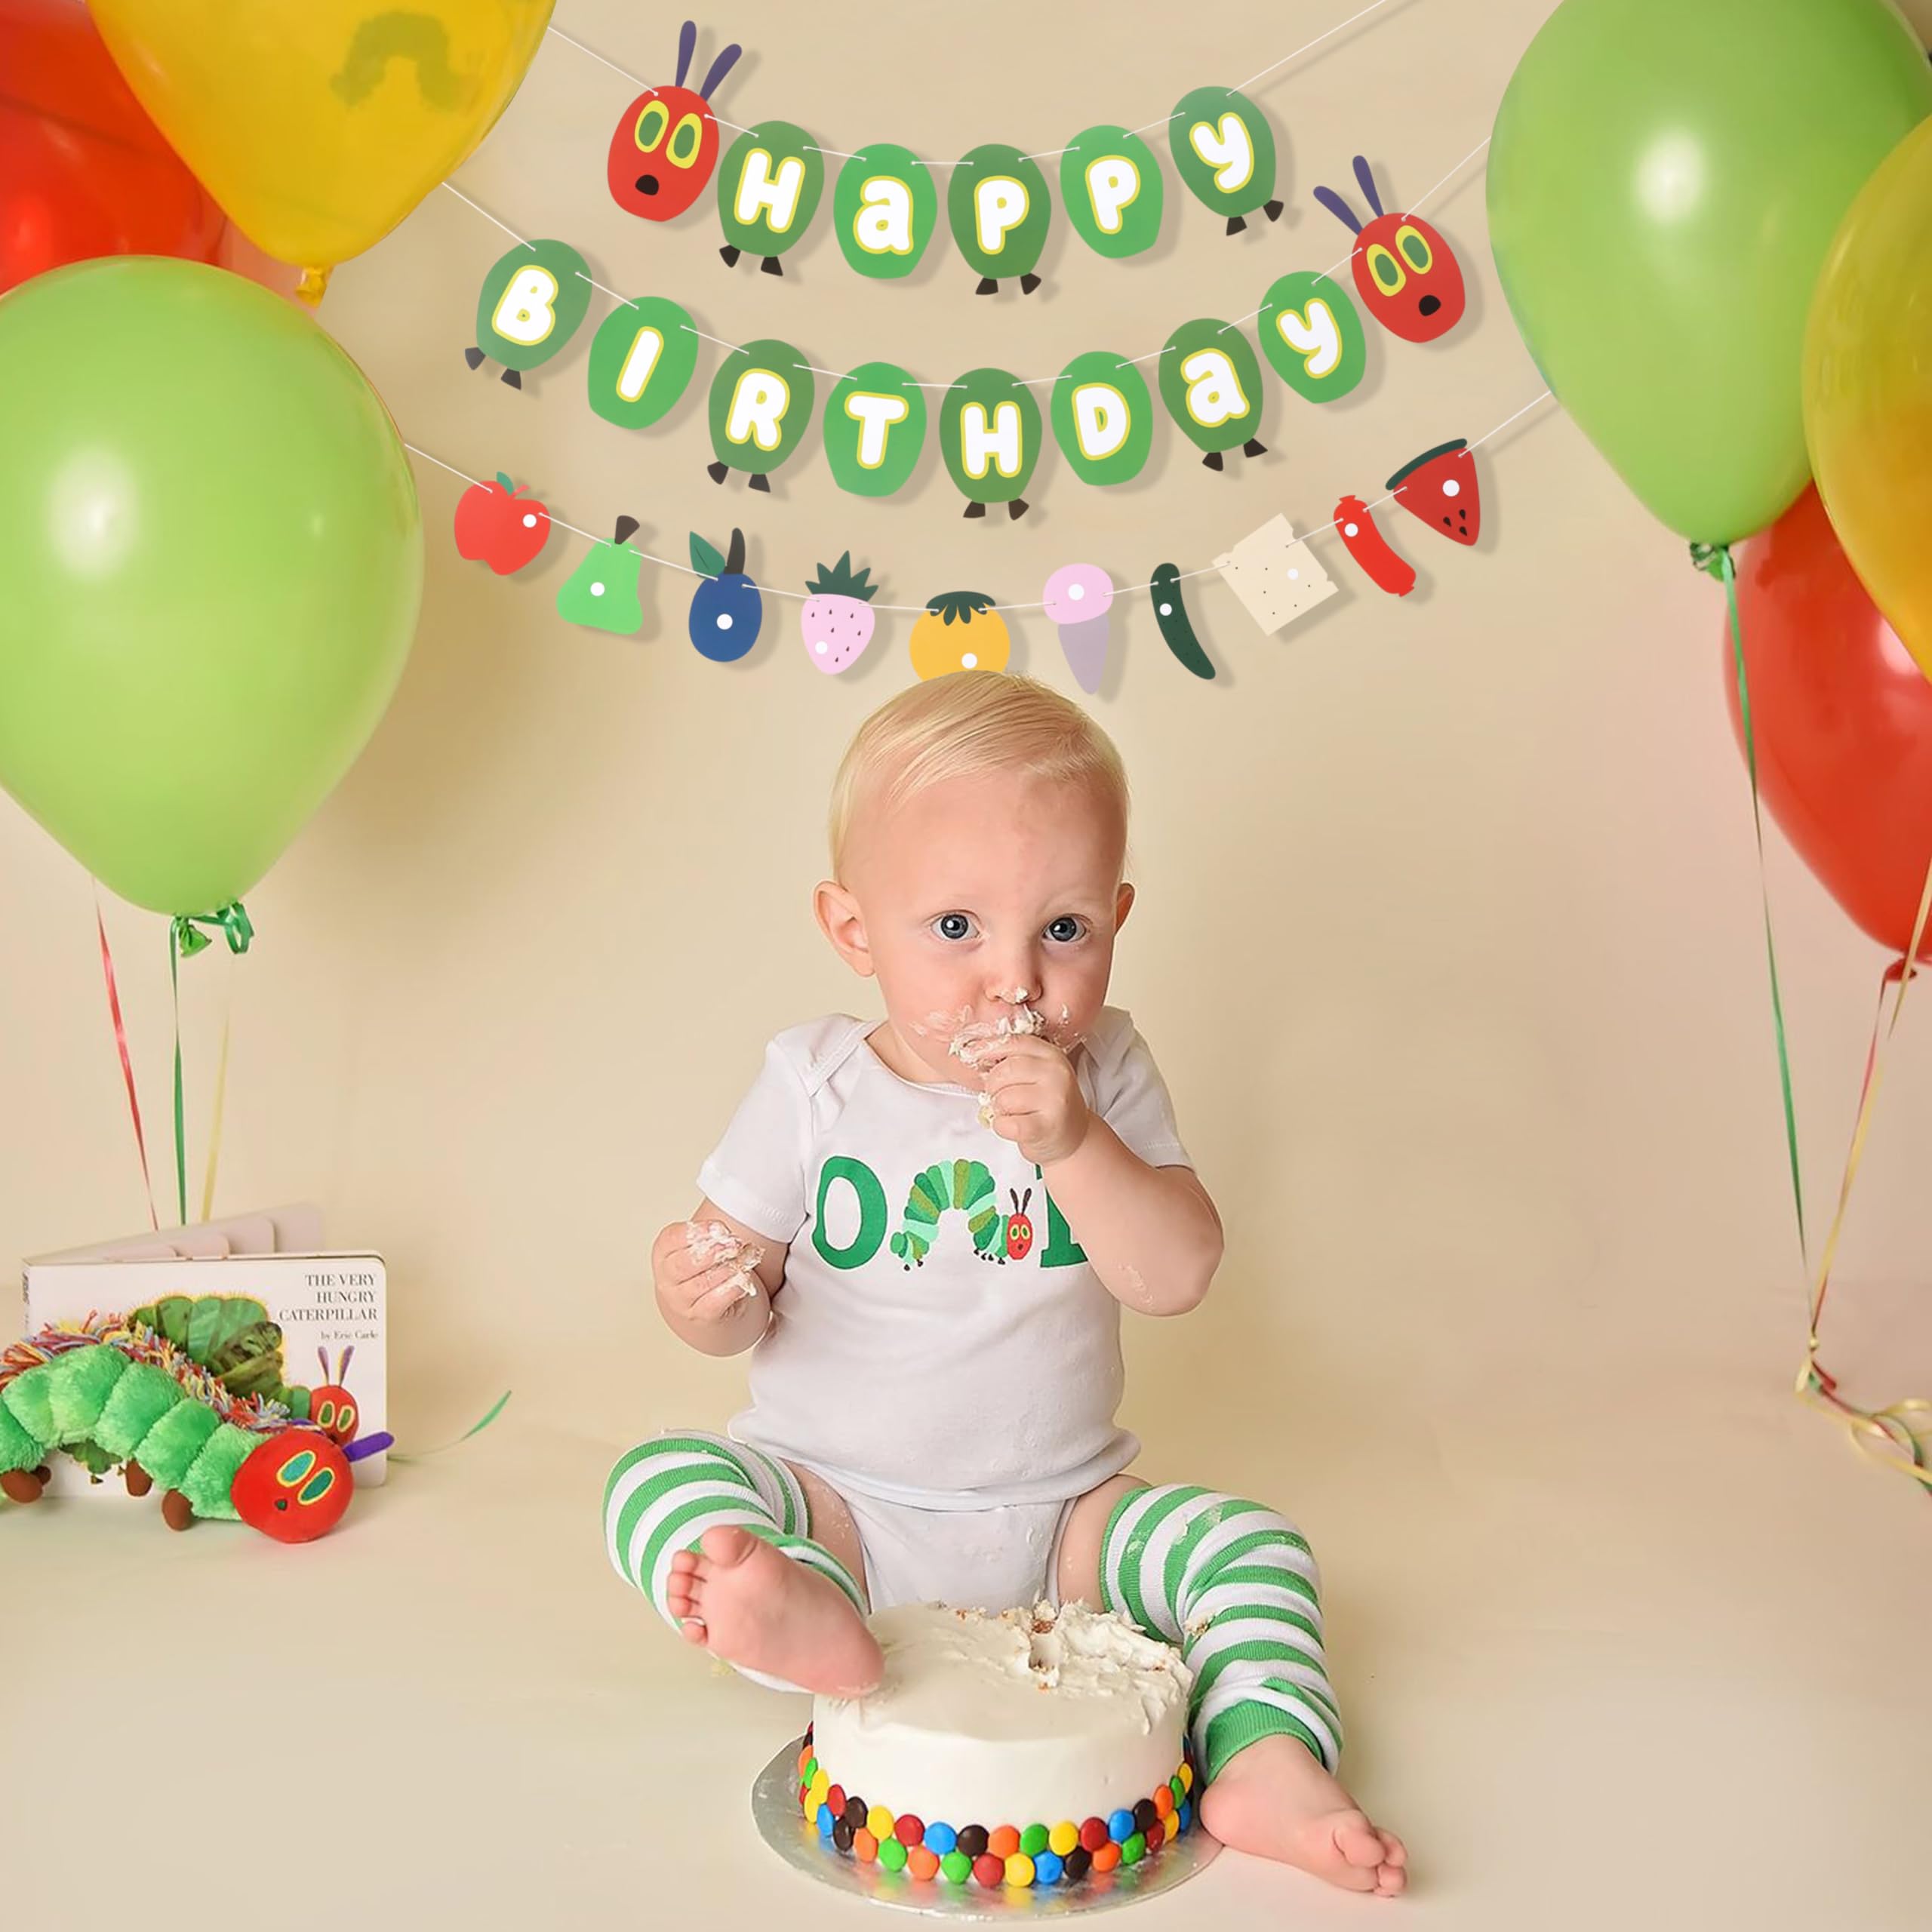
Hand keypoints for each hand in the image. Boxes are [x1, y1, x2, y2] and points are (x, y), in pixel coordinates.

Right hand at [653, 1218, 764, 1326]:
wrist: (702, 1306)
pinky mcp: (699, 1316)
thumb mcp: (698, 1247)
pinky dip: (732, 1288)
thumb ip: (708, 1237)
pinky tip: (742, 1278)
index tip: (718, 1227)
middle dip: (711, 1252)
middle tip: (732, 1244)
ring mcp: (681, 1300)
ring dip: (726, 1269)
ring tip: (741, 1260)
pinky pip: (715, 1302)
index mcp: (663, 1254)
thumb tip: (725, 1233)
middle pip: (683, 1263)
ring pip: (702, 1283)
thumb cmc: (701, 1270)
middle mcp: (667, 1279)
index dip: (696, 1232)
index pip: (671, 1239)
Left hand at [972, 1032, 1090, 1166]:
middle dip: (993, 1085)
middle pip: (1004, 1071)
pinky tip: (1014, 1125)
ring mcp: (1054, 1101)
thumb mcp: (1038, 1073)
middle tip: (999, 1095)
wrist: (1073, 1137)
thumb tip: (974, 1051)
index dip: (987, 1047)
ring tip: (1012, 1111)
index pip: (1013, 1042)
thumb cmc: (1048, 1104)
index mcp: (1052, 1055)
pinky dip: (1001, 1126)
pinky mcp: (1046, 1127)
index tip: (970, 1054)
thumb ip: (1014, 1060)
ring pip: (1003, 1098)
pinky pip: (1006, 1124)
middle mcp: (1056, 1074)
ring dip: (999, 1108)